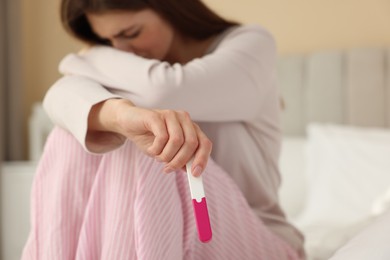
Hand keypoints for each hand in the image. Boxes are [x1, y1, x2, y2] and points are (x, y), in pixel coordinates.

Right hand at [95, 99, 211, 175]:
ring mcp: (171, 115)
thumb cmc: (149, 137)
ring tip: (157, 156)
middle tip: (168, 168)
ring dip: (166, 155)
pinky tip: (151, 149)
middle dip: (180, 161)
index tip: (195, 174)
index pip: (205, 144)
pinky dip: (156, 149)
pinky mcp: (157, 116)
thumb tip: (192, 171)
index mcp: (191, 128)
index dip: (202, 159)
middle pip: (192, 143)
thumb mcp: (167, 152)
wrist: (127, 122)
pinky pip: (162, 137)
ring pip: (177, 141)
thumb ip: (181, 159)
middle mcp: (184, 119)